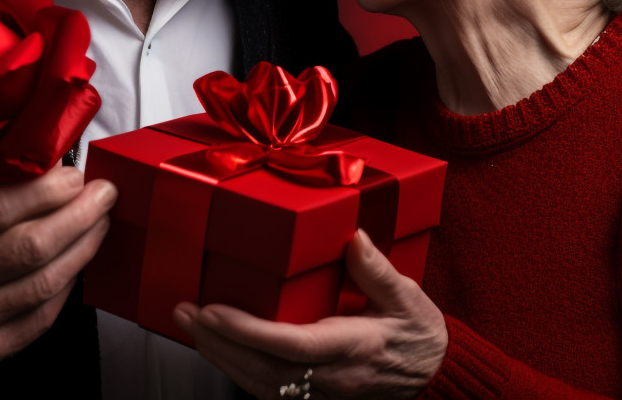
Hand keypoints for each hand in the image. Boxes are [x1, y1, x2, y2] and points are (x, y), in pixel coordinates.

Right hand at [0, 165, 115, 392]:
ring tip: (100, 224)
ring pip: (46, 280)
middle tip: (103, 194)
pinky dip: (68, 284)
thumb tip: (52, 177)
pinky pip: (45, 314)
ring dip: (85, 247)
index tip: (74, 175)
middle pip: (32, 245)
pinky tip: (78, 262)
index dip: (46, 189)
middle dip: (80, 215)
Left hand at [174, 229, 447, 398]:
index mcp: (353, 346)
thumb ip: (377, 270)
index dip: (248, 331)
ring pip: (259, 384)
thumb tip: (354, 238)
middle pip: (262, 368)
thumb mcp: (407, 296)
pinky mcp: (314, 398)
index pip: (291, 344)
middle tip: (185, 311)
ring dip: (220, 357)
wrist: (436, 377)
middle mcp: (331, 377)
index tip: (214, 310)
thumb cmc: (420, 336)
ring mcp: (321, 393)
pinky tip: (219, 349)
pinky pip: (267, 391)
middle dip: (218, 342)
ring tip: (191, 326)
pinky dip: (237, 370)